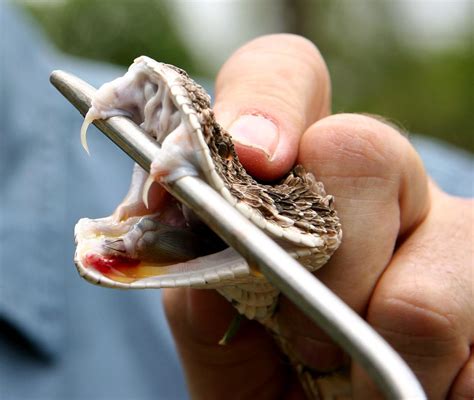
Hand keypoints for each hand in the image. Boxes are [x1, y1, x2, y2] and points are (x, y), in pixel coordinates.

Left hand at [163, 35, 472, 398]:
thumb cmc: (255, 370)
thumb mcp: (210, 327)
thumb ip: (195, 277)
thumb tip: (185, 215)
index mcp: (297, 172)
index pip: (284, 75)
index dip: (263, 100)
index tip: (252, 155)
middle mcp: (378, 183)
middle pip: (365, 147)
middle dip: (327, 254)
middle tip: (300, 328)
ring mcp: (446, 229)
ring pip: (435, 252)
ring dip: (372, 336)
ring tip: (344, 372)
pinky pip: (464, 330)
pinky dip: (419, 372)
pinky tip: (397, 380)